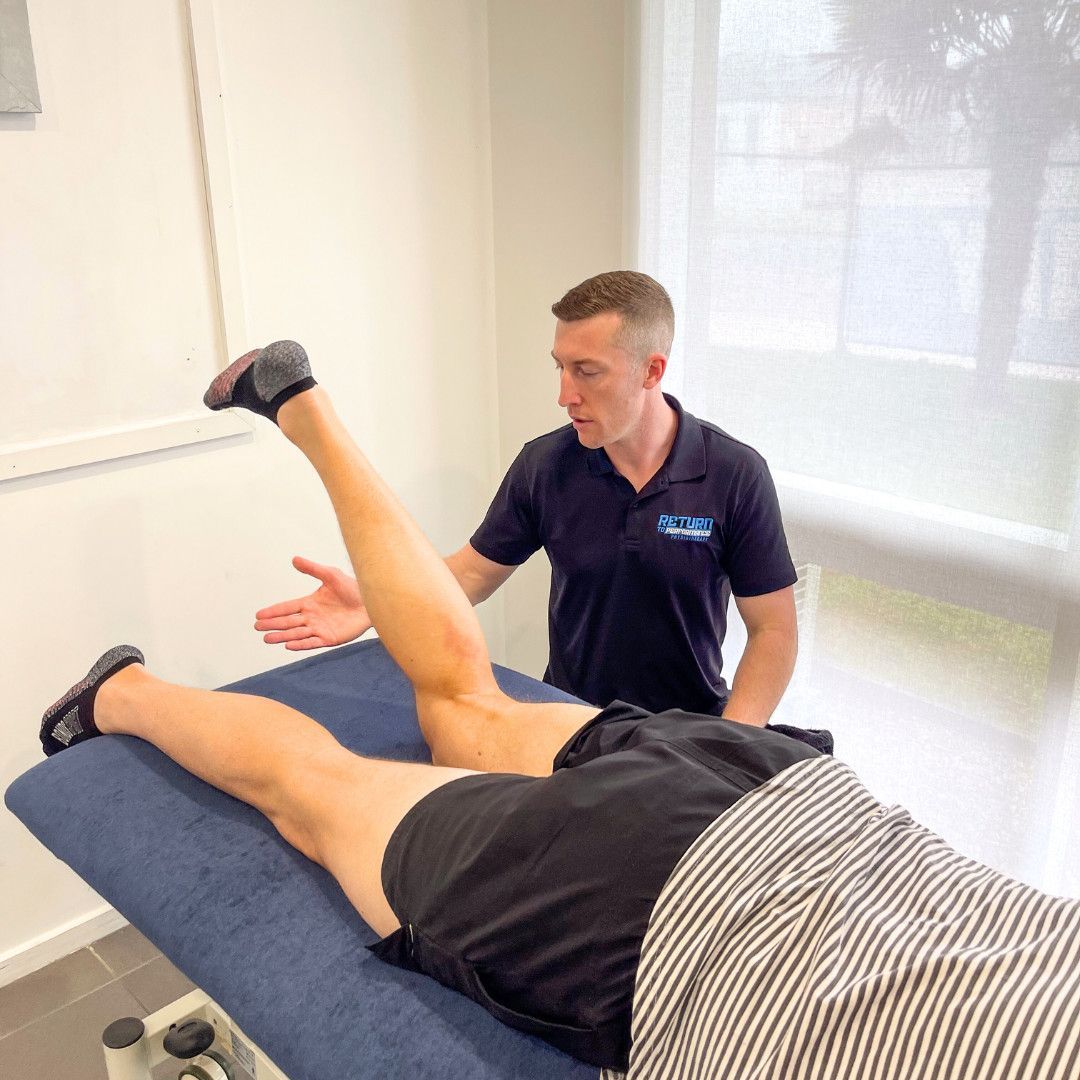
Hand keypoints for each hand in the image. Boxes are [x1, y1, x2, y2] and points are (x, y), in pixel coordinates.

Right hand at [254, 555, 371, 649]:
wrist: (371, 602)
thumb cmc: (352, 587)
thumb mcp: (331, 575)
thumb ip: (312, 569)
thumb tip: (294, 559)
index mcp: (309, 603)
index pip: (287, 608)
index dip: (273, 611)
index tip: (258, 615)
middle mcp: (312, 617)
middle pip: (288, 622)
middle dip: (272, 625)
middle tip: (257, 628)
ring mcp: (320, 629)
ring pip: (296, 634)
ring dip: (282, 636)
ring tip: (267, 639)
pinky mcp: (330, 638)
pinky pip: (312, 642)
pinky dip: (300, 644)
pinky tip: (288, 645)